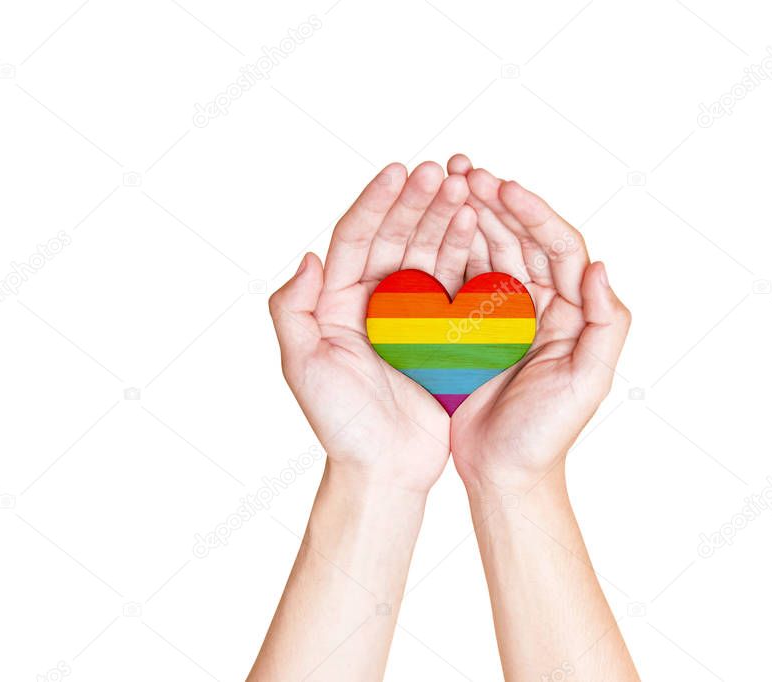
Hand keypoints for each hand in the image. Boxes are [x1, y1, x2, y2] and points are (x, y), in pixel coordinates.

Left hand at [268, 161, 475, 492]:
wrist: (385, 468)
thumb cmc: (340, 423)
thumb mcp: (303, 366)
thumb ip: (292, 310)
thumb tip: (308, 256)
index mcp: (336, 302)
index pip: (354, 238)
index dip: (376, 203)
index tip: (399, 171)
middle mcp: (372, 301)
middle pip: (394, 237)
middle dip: (417, 201)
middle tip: (442, 171)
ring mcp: (409, 315)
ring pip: (428, 253)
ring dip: (445, 219)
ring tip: (466, 188)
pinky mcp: (441, 333)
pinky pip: (455, 284)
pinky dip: (466, 254)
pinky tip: (479, 228)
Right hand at [446, 156, 631, 491]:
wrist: (503, 474)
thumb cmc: (547, 435)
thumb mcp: (588, 384)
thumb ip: (605, 325)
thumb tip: (600, 266)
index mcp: (572, 311)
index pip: (559, 247)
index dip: (533, 213)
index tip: (502, 187)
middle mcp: (541, 304)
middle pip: (521, 238)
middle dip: (496, 201)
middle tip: (463, 170)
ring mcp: (505, 313)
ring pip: (490, 250)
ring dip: (470, 215)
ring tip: (443, 183)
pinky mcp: (471, 327)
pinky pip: (461, 278)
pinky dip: (448, 249)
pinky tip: (427, 226)